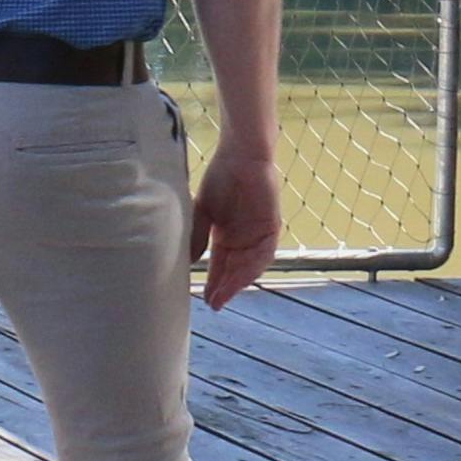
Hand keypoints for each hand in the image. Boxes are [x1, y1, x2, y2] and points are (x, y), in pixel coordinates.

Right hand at [186, 141, 282, 308]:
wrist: (240, 156)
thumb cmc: (221, 177)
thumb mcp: (203, 211)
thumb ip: (198, 236)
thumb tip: (189, 262)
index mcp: (227, 236)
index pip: (220, 265)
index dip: (213, 282)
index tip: (204, 299)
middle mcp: (243, 239)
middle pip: (234, 270)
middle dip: (225, 288)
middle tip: (213, 304)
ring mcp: (259, 234)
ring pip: (249, 266)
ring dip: (238, 281)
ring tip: (225, 295)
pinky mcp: (271, 227)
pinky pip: (265, 253)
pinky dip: (254, 266)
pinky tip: (242, 277)